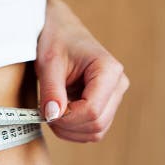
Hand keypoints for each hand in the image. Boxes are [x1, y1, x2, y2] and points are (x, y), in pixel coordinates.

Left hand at [35, 0, 129, 142]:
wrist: (61, 32)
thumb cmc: (56, 41)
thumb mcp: (49, 63)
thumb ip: (51, 90)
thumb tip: (53, 116)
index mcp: (108, 70)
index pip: (92, 110)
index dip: (68, 118)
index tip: (47, 110)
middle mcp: (118, 85)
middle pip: (97, 124)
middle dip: (68, 126)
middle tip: (47, 112)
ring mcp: (114, 97)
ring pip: (96, 132)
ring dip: (69, 130)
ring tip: (52, 111)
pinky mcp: (106, 106)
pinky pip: (92, 130)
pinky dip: (73, 130)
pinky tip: (60, 113)